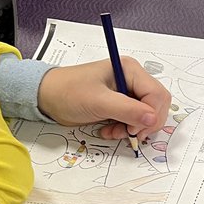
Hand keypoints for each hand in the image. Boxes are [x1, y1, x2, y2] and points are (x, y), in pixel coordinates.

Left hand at [37, 57, 170, 142]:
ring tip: (114, 132)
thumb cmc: (67, 92)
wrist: (46, 98)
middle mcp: (132, 79)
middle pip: (157, 105)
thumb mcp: (98, 101)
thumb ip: (128, 110)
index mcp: (130, 69)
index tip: (135, 129)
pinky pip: (136, 120)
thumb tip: (153, 119)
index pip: (157, 94)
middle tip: (129, 134)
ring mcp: (127, 92)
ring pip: (148, 115)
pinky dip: (126, 129)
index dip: (151, 115)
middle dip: (144, 123)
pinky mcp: (122, 105)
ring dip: (134, 128)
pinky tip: (110, 130)